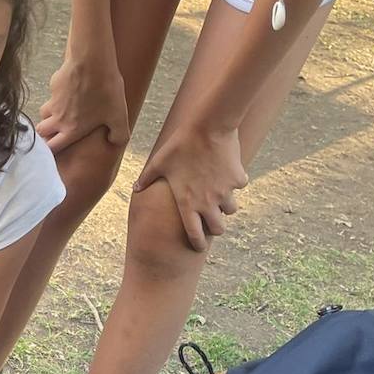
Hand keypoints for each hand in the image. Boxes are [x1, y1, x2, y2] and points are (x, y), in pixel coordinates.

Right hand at [36, 51, 129, 154]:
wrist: (91, 60)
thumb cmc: (105, 89)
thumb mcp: (119, 115)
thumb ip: (119, 134)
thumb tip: (115, 142)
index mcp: (71, 130)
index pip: (52, 149)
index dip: (51, 152)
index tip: (55, 151)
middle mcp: (58, 118)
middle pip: (41, 132)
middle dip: (46, 134)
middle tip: (54, 132)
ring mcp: (53, 101)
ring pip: (43, 113)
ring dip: (49, 115)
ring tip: (60, 112)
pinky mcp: (54, 85)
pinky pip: (52, 93)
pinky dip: (58, 95)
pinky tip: (70, 89)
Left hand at [133, 124, 247, 251]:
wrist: (208, 126)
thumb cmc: (180, 145)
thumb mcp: (159, 162)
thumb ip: (147, 178)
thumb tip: (135, 188)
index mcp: (188, 203)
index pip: (194, 235)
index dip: (197, 244)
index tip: (199, 246)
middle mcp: (208, 203)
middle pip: (218, 228)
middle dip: (216, 228)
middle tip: (213, 222)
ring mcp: (224, 192)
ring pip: (231, 209)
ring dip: (226, 206)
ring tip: (220, 196)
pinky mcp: (237, 179)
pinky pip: (239, 186)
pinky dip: (235, 182)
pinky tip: (228, 172)